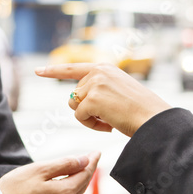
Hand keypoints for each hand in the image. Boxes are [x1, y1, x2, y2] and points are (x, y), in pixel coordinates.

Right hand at [0, 152, 100, 193]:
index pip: (85, 174)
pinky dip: (68, 193)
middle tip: (90, 159)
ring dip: (77, 183)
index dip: (92, 162)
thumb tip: (84, 161)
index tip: (97, 152)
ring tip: (79, 171)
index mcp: (65, 193)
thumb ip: (64, 165)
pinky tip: (64, 187)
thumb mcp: (39, 170)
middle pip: (82, 186)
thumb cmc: (14, 190)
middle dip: (87, 171)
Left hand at [35, 63, 172, 136]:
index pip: (73, 68)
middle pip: (74, 96)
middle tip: (109, 117)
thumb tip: (74, 99)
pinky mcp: (93, 98)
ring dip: (88, 118)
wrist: (154, 118)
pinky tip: (109, 125)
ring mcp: (95, 83)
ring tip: (110, 120)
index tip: (38, 71)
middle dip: (87, 110)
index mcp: (104, 68)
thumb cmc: (139, 110)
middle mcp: (98, 71)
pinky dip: (92, 125)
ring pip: (75, 107)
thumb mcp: (118, 91)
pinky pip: (80, 117)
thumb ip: (98, 89)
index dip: (54, 71)